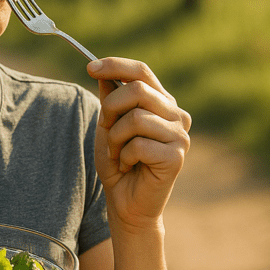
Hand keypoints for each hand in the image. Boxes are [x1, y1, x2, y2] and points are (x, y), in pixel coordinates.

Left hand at [87, 58, 191, 232]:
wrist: (127, 204)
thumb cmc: (119, 164)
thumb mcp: (108, 127)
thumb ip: (109, 99)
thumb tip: (102, 72)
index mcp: (162, 103)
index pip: (141, 72)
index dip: (115, 65)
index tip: (90, 67)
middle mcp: (176, 115)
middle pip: (137, 90)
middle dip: (110, 108)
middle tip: (105, 129)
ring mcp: (180, 136)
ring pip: (136, 118)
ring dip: (116, 138)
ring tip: (118, 154)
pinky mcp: (176, 157)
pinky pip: (139, 144)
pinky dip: (124, 156)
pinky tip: (129, 166)